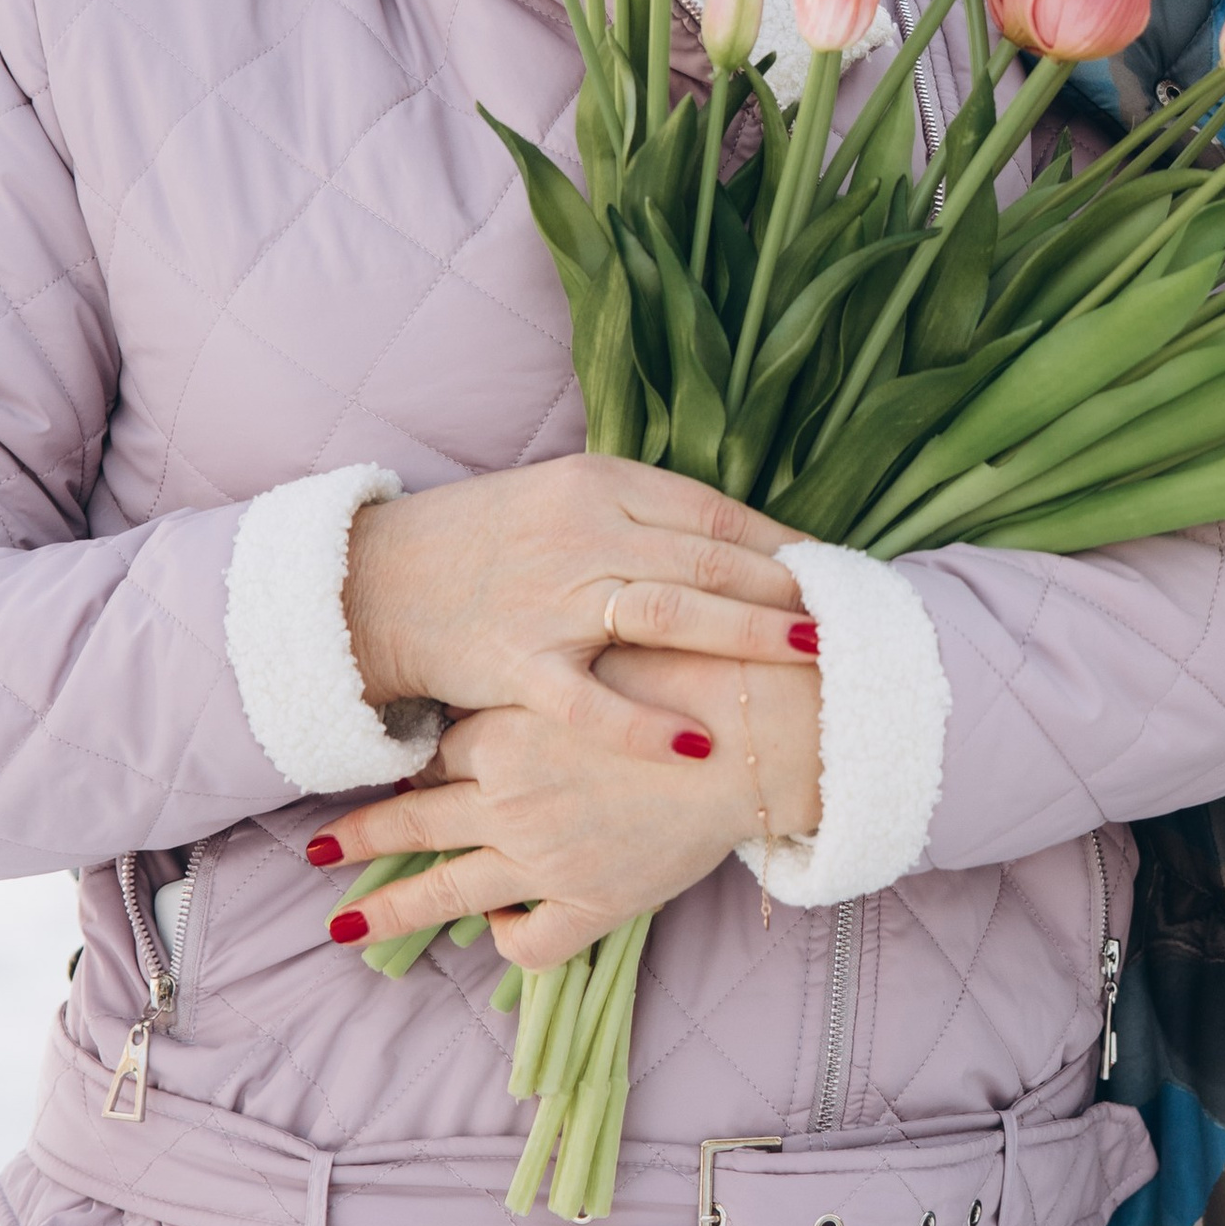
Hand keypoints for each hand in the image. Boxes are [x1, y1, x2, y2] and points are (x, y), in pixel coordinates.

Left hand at [319, 648, 822, 967]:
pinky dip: (514, 945)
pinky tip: (502, 940)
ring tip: (342, 928)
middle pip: (417, 819)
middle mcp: (510, 796)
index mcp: (509, 730)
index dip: (424, 759)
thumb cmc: (697, 669)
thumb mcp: (609, 639)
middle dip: (364, 835)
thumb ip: (564, 657)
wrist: (763, 728)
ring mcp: (544, 857)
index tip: (402, 767)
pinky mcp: (593, 902)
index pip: (446, 748)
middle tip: (320, 850)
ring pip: (447, 892)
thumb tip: (539, 652)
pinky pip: (535, 943)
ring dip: (391, 910)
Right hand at [342, 456, 815, 717]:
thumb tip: (740, 542)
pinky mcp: (516, 663)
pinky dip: (643, 722)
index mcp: (600, 484)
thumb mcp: (565, 499)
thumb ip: (646, 515)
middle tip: (850, 617)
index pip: (712, 511)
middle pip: (706, 558)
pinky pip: (588, 700)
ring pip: (666, 613)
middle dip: (785, 590)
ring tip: (810, 656)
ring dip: (745, 634)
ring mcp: (550, 599)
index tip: (833, 571)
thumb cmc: (486, 542)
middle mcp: (583, 533)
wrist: (375, 581)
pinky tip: (697, 742)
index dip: (779, 542)